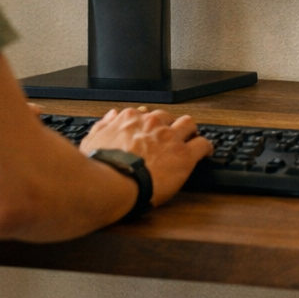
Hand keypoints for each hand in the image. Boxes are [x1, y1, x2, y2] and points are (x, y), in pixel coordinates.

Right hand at [80, 107, 213, 206]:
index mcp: (130, 119)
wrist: (114, 183)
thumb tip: (110, 116)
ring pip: (189, 124)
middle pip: (169, 117)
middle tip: (172, 137)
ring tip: (191, 139)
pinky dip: (206, 147)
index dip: (150, 124)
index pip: (146, 114)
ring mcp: (170, 137)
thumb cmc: (101, 167)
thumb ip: (103, 126)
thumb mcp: (92, 141)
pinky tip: (206, 152)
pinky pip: (203, 144)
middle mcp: (152, 124)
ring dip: (190, 131)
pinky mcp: (184, 155)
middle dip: (170, 125)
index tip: (151, 131)